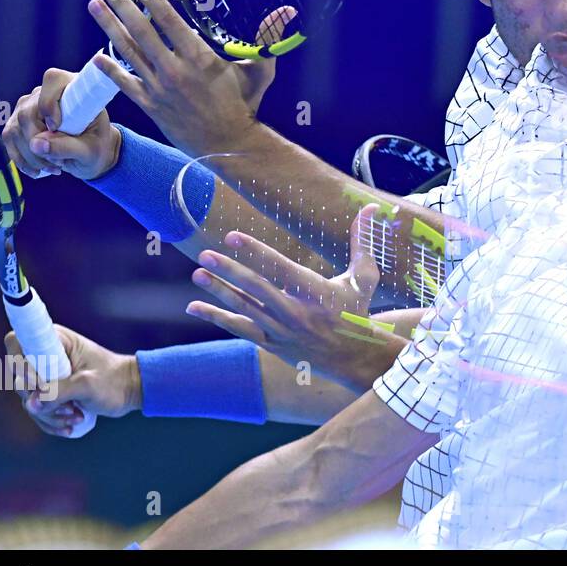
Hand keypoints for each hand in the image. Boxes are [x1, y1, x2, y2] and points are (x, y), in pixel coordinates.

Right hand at [0, 68, 121, 179]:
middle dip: (40, 143)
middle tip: (60, 162)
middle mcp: (46, 92)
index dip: (50, 105)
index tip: (57, 128)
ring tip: (55, 167)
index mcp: (73, 88)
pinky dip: (22, 159)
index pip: (53, 81)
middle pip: (28, 113)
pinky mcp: (16, 122)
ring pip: (15, 129)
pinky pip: (9, 139)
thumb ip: (67, 147)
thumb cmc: (96, 146)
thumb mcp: (90, 151)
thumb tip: (36, 145)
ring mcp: (27, 106)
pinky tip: (38, 170)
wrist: (89, 153)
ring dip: (32, 156)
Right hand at [5, 325, 138, 436]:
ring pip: (29, 400)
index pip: (17, 342)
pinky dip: (51, 422)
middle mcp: (45, 356)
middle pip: (20, 379)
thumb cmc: (114, 380)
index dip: (20, 364)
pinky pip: (38, 411)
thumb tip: (31, 404)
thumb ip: (59, 392)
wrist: (130, 390)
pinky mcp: (50, 393)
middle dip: (41, 399)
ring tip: (76, 417)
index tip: (40, 384)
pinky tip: (70, 427)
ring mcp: (46, 376)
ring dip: (49, 414)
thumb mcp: (88, 384)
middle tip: (70, 408)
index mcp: (55, 341)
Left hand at [86, 0, 264, 156]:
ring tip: (94, 4)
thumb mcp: (259, 70)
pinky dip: (109, 68)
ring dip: (109, 26)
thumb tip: (288, 10)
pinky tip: (96, 55)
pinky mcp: (150, 106)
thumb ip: (268, 38)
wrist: (229, 144)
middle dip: (121, 4)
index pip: (167, 19)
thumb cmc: (245, 105)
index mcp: (199, 57)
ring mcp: (159, 88)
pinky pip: (124, 83)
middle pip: (141, 30)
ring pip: (128, 52)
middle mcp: (174, 70)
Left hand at [185, 205, 405, 391]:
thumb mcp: (363, 277)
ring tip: (198, 274)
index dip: (254, 251)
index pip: (279, 268)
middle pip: (256, 289)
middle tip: (205, 254)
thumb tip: (373, 208)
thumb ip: (363, 241)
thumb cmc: (357, 310)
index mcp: (315, 292)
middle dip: (229, 271)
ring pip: (243, 308)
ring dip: (219, 291)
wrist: (353, 357)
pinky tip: (194, 306)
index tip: (232, 237)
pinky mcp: (270, 343)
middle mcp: (294, 312)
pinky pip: (238, 329)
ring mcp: (280, 330)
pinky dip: (216, 317)